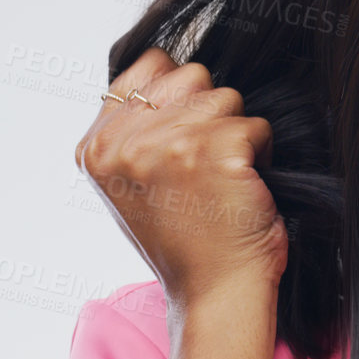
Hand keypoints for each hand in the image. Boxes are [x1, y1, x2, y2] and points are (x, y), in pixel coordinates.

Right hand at [75, 47, 288, 307]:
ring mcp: (167, 143)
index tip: (186, 139)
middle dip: (209, 113)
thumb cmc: (185, 239)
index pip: (148, 66)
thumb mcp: (133, 183)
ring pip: (226, 97)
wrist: (213, 293)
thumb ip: (135, 129)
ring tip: (223, 180)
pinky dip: (262, 154)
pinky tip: (243, 188)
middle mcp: (124, 142)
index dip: (180, 94)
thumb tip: (166, 67)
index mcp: (97, 147)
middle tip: (205, 167)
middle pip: (190, 76)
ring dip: (236, 135)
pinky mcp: (214, 150)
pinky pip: (256, 125)